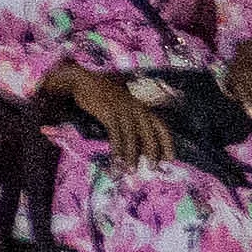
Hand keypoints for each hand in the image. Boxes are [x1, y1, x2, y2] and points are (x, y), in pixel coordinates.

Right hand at [47, 64, 174, 170]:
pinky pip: (116, 136)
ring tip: (131, 170)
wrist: (82, 81)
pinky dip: (117, 150)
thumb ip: (131, 115)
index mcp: (141, 106)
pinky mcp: (109, 113)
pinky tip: (116, 161)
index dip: (167, 143)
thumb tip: (136, 137)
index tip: (170, 159)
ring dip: (131, 156)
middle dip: (151, 152)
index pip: (161, 126)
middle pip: (148, 134)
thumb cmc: (101, 93)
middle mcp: (135, 109)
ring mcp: (122, 110)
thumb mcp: (122, 101)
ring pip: (131, 138)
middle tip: (152, 168)